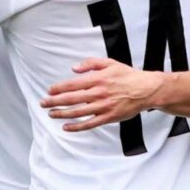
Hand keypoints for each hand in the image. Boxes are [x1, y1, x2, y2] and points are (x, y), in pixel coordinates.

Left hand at [40, 58, 165, 131]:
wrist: (146, 90)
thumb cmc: (128, 76)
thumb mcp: (110, 63)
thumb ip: (91, 64)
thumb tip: (74, 68)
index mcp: (97, 79)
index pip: (73, 84)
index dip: (59, 88)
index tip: (49, 90)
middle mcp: (98, 93)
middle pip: (71, 99)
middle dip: (55, 101)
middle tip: (43, 103)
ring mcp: (103, 106)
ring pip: (78, 112)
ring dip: (62, 113)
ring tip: (50, 114)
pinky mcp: (109, 117)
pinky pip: (89, 124)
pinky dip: (77, 126)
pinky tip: (66, 126)